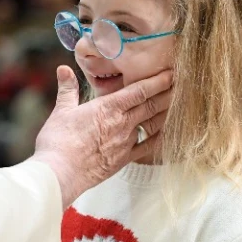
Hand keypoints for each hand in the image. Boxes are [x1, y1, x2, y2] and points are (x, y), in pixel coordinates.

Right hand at [31, 66, 170, 209]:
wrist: (60, 172)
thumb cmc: (58, 141)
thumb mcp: (61, 110)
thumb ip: (67, 89)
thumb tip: (63, 69)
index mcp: (107, 108)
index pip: (139, 90)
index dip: (157, 80)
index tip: (171, 73)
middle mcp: (122, 123)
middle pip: (152, 105)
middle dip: (168, 93)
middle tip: (183, 84)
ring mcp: (126, 142)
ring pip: (153, 124)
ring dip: (167, 113)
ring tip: (180, 104)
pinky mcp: (124, 159)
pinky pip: (149, 147)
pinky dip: (160, 138)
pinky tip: (168, 133)